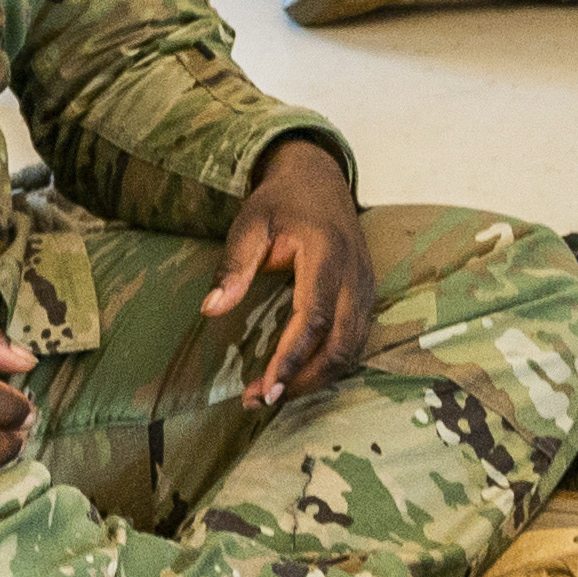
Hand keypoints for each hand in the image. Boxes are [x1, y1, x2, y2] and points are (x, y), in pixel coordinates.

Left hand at [208, 139, 376, 406]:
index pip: (313, 319)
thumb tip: (211, 309)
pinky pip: (355, 341)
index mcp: (326, 255)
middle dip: (302, 380)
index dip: (291, 359)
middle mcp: (354, 275)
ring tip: (274, 392)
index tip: (264, 389)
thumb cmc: (281, 202)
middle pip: (339, 345)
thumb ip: (234, 267)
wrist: (319, 178)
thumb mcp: (250, 224)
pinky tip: (300, 375)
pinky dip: (330, 365)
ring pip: (351, 350)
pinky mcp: (366, 295)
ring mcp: (365, 286)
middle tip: (260, 398)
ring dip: (316, 379)